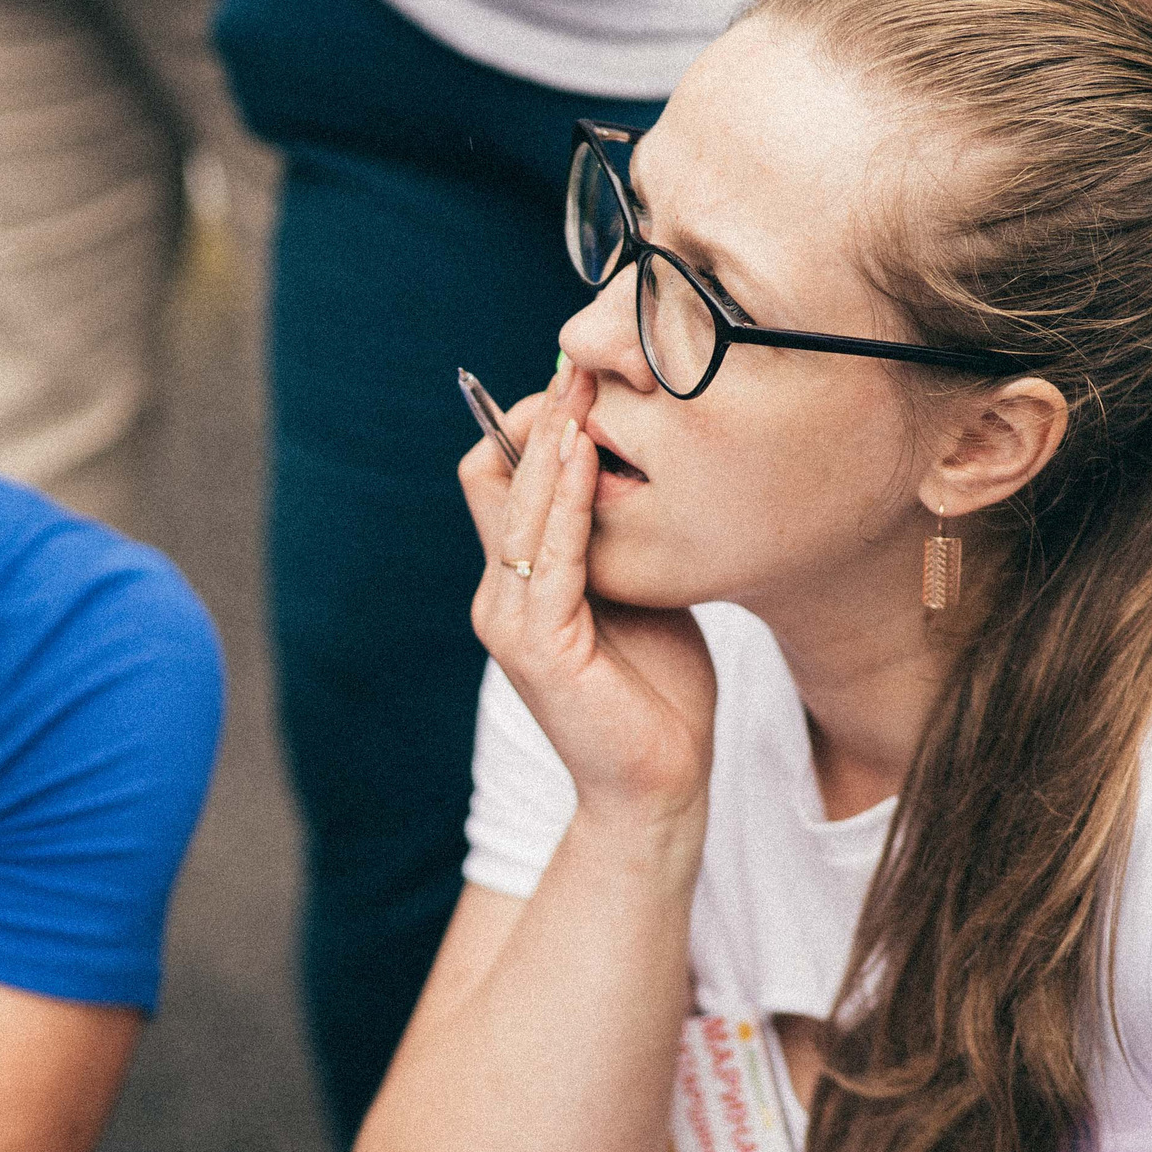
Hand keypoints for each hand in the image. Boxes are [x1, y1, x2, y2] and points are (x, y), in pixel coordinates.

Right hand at [457, 367, 716, 825]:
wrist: (659, 788)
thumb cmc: (658, 694)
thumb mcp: (635, 595)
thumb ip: (613, 544)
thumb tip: (630, 469)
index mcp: (518, 583)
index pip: (498, 478)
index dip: (530, 425)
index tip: (583, 378)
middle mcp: (499, 596)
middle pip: (493, 477)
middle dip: (537, 416)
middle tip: (581, 363)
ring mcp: (510, 621)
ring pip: (514, 507)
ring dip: (549, 447)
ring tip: (582, 394)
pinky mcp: (536, 647)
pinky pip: (547, 556)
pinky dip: (565, 502)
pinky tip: (590, 459)